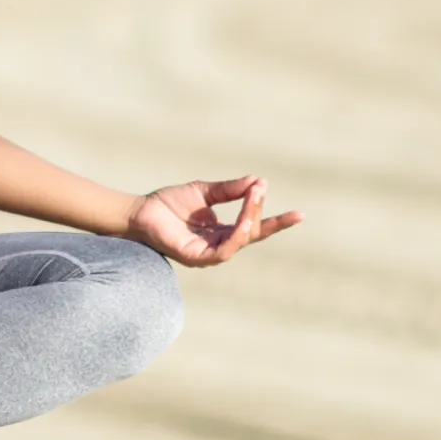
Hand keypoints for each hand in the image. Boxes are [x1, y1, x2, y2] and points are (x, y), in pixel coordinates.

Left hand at [124, 176, 303, 266]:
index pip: (255, 227)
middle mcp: (219, 245)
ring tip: (254, 196)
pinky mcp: (197, 258)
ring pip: (240, 240)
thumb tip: (257, 181)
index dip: (277, 222)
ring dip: (249, 218)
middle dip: (264, 215)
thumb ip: (229, 189)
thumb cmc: (168, 203)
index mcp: (222, 231)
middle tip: (262, 189)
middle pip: (251, 233)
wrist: (140, 211)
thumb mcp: (204, 191)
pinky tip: (242, 221)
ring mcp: (209, 254)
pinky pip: (223, 250)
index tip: (300, 214)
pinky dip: (236, 236)